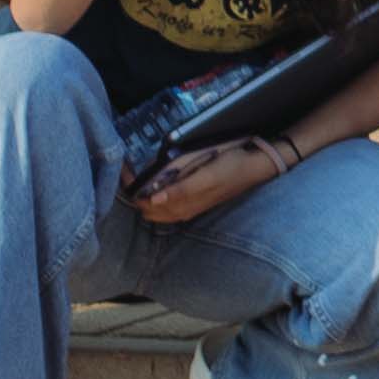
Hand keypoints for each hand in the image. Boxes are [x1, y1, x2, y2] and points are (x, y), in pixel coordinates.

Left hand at [134, 136, 287, 228]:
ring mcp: (187, 206)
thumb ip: (180, 189)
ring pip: (155, 207)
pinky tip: (157, 182)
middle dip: (135, 192)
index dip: (132, 189)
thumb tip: (154, 199)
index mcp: (181, 205)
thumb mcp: (206, 176)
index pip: (144, 204)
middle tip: (129, 170)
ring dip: (144, 194)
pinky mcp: (193, 200)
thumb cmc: (230, 168)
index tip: (125, 170)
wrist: (254, 167)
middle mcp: (181, 210)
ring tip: (139, 175)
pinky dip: (156, 194)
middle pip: (146, 208)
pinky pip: (166, 204)